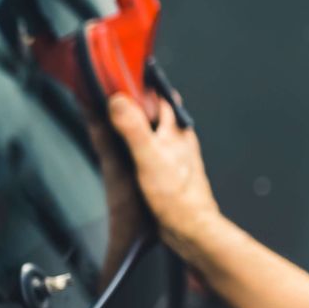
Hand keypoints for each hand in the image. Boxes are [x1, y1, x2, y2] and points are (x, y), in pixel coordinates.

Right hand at [106, 92, 221, 261]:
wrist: (191, 228)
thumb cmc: (176, 198)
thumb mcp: (149, 157)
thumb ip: (133, 128)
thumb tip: (118, 101)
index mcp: (176, 131)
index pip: (162, 97)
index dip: (144, 86)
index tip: (125, 79)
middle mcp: (179, 141)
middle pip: (159, 114)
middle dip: (140, 106)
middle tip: (117, 101)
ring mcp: (176, 158)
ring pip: (157, 134)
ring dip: (141, 128)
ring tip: (119, 126)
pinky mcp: (171, 174)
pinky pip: (154, 153)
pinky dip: (141, 149)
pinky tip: (131, 159)